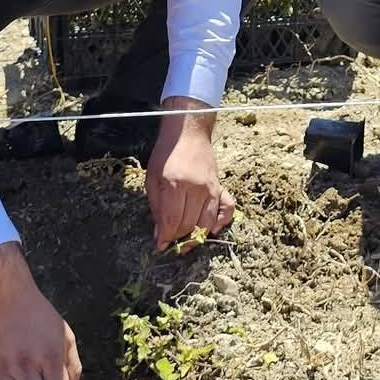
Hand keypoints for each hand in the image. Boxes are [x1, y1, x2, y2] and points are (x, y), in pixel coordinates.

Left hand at [146, 101, 234, 249]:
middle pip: (189, 224)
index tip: (161, 245)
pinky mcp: (220, 187)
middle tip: (170, 242)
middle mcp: (195, 188)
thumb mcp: (152, 179)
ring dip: (196, 236)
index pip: (172, 220)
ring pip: (207, 222)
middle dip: (178, 238)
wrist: (188, 133)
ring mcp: (211, 188)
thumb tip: (160, 233)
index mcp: (174, 184)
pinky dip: (221, 223)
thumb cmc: (166, 155)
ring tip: (186, 241)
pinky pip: (226, 210)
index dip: (166, 237)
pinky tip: (211, 229)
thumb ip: (156, 207)